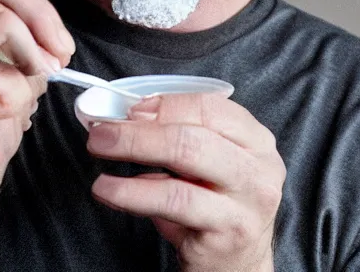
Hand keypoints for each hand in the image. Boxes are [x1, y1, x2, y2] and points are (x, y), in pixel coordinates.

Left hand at [87, 93, 284, 271]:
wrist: (237, 265)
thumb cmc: (214, 205)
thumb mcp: (205, 163)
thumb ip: (177, 135)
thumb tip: (126, 117)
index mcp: (255, 139)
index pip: (210, 106)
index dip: (166, 104)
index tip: (130, 109)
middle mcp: (260, 166)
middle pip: (193, 132)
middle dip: (139, 128)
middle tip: (102, 130)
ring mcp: (248, 200)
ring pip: (185, 157)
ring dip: (133, 148)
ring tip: (99, 149)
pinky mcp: (229, 231)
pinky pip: (173, 200)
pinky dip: (133, 191)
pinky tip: (109, 189)